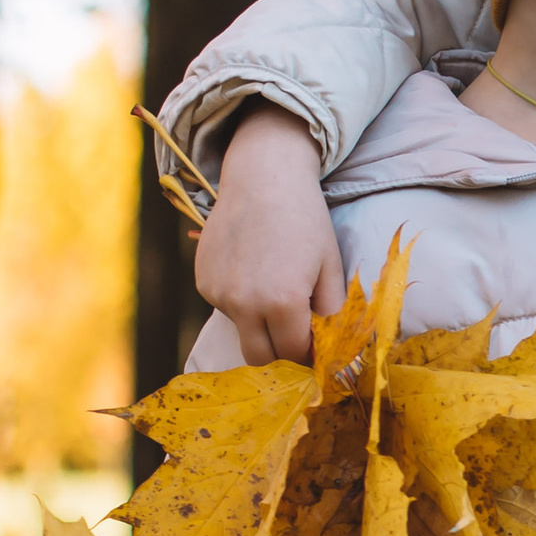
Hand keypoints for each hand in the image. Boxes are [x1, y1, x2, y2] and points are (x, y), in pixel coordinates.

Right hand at [192, 106, 344, 365]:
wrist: (262, 178)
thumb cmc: (305, 220)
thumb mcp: (329, 267)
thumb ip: (332, 314)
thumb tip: (333, 349)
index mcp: (283, 303)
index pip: (295, 354)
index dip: (309, 356)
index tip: (317, 351)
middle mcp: (245, 303)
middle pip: (261, 358)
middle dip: (281, 355)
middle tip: (296, 338)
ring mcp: (218, 294)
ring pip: (243, 331)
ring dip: (260, 325)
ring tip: (275, 286)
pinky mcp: (202, 282)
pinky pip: (226, 309)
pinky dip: (241, 303)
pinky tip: (253, 270)